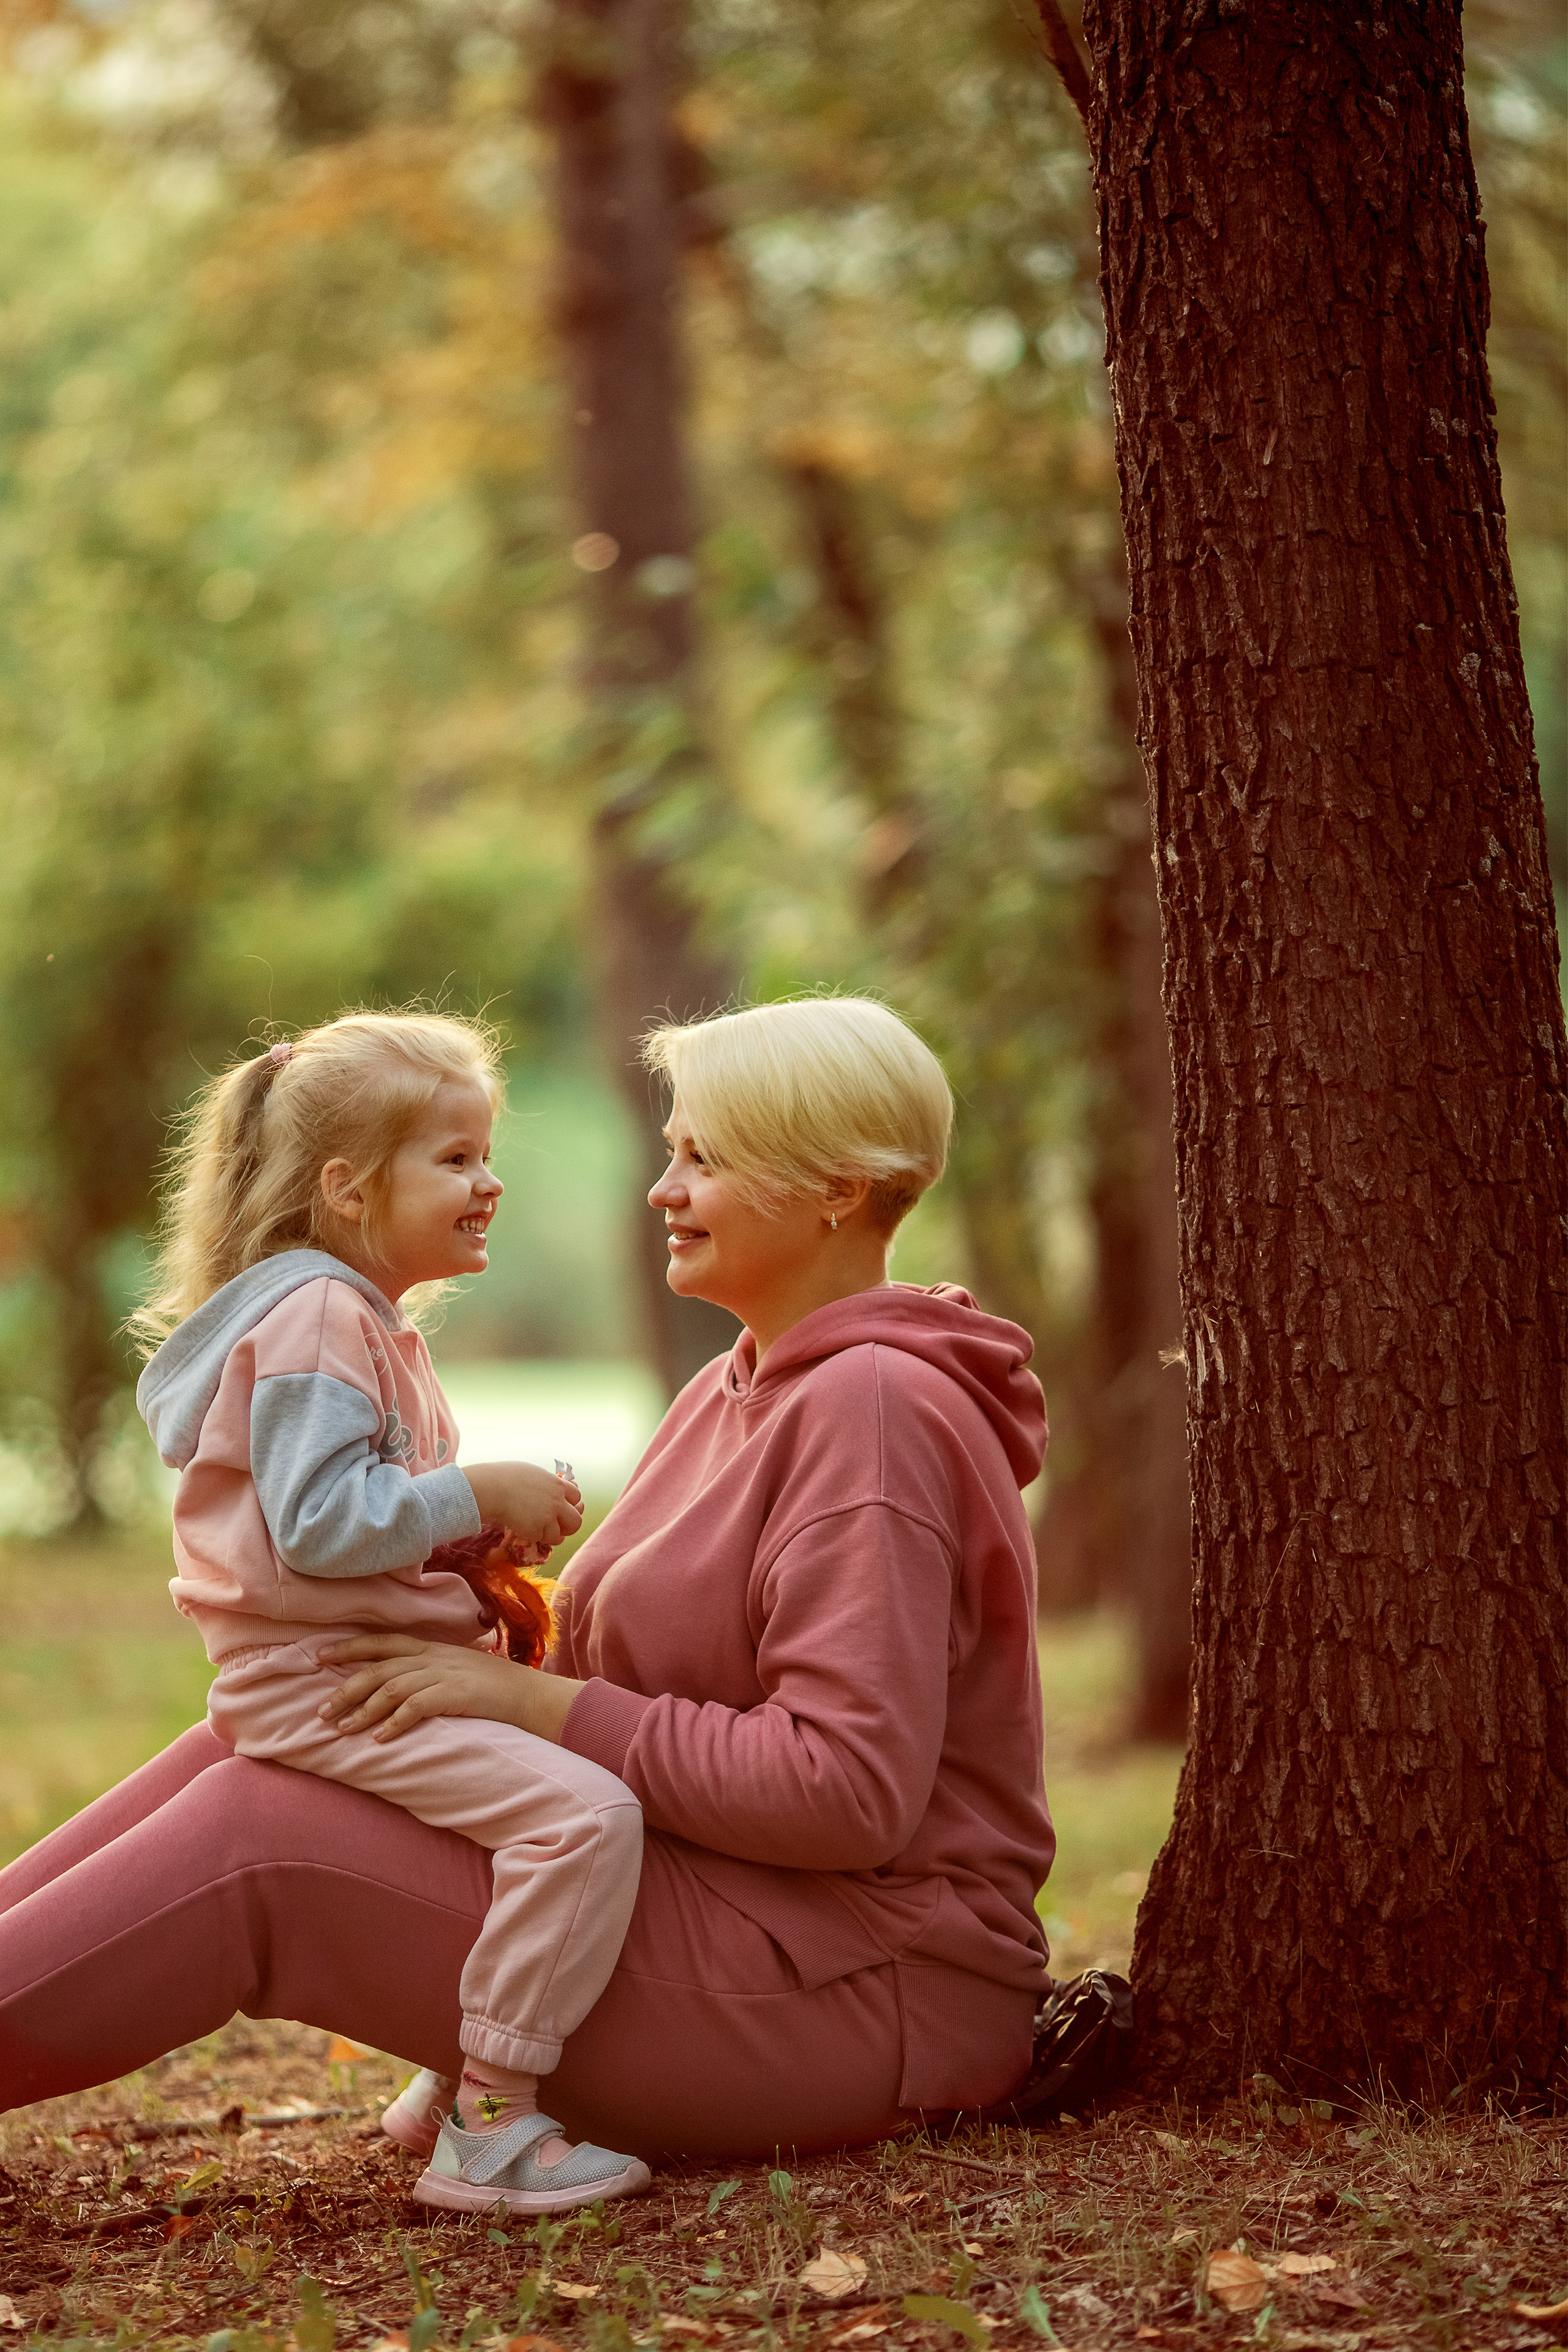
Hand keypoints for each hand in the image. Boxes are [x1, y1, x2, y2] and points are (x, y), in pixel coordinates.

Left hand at [314, 1633, 584, 1744]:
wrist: (528, 1695)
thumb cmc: (491, 1686)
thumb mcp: (454, 1668)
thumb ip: (426, 1670)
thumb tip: (392, 1684)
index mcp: (430, 1647)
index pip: (381, 1641)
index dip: (349, 1647)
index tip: (318, 1656)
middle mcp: (432, 1657)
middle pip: (378, 1666)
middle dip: (346, 1688)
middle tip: (320, 1710)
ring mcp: (443, 1674)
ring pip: (391, 1687)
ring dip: (363, 1710)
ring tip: (341, 1730)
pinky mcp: (454, 1695)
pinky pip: (417, 1707)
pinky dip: (395, 1722)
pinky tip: (379, 1738)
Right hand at [462, 1461, 582, 1547]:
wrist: (491, 1488)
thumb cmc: (506, 1476)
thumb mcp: (534, 1473)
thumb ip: (547, 1483)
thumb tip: (554, 1487)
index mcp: (557, 1485)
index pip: (576, 1497)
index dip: (570, 1504)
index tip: (562, 1507)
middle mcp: (557, 1502)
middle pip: (576, 1521)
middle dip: (569, 1526)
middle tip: (559, 1527)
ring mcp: (547, 1518)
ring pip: (559, 1536)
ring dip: (550, 1535)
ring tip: (539, 1530)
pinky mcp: (535, 1530)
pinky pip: (540, 1539)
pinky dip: (533, 1536)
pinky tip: (523, 1528)